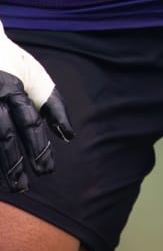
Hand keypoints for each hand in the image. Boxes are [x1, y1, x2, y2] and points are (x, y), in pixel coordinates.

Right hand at [0, 22, 72, 192]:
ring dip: (1, 166)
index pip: (28, 122)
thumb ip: (52, 103)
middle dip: (16, 163)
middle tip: (27, 186)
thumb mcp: (36, 77)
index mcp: (12, 88)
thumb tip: (68, 135)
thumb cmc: (14, 64)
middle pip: (4, 136)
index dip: (38, 146)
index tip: (47, 169)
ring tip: (13, 186)